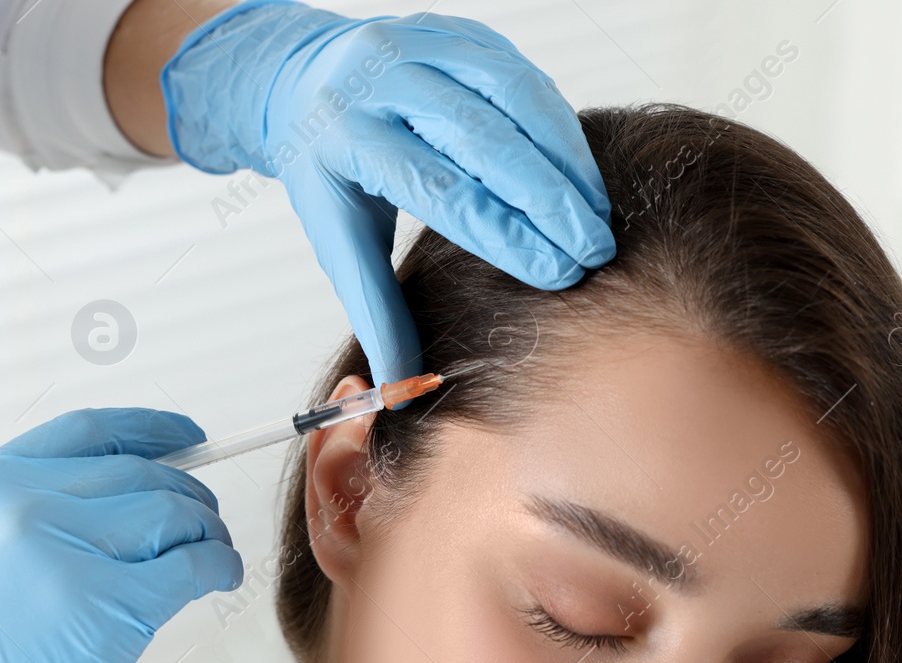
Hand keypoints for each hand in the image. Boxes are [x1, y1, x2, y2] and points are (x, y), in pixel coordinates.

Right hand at [0, 409, 240, 662]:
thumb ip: (20, 514)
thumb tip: (99, 503)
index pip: (90, 431)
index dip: (151, 430)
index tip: (189, 436)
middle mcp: (28, 502)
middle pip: (142, 474)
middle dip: (186, 495)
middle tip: (204, 522)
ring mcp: (70, 549)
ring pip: (175, 513)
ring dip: (207, 531)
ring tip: (214, 554)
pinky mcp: (111, 604)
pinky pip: (192, 565)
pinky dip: (219, 567)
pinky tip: (221, 579)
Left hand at [162, 0, 614, 390]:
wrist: (305, 81)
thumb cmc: (329, 170)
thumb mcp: (337, 238)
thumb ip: (374, 309)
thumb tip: (399, 388)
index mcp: (349, 134)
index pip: (441, 187)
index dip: (505, 231)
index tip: (555, 272)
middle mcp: (384, 78)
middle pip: (484, 139)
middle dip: (548, 199)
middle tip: (592, 249)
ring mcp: (424, 44)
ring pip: (513, 95)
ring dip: (565, 159)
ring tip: (597, 215)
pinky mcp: (458, 32)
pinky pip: (521, 73)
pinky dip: (557, 124)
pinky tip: (580, 171)